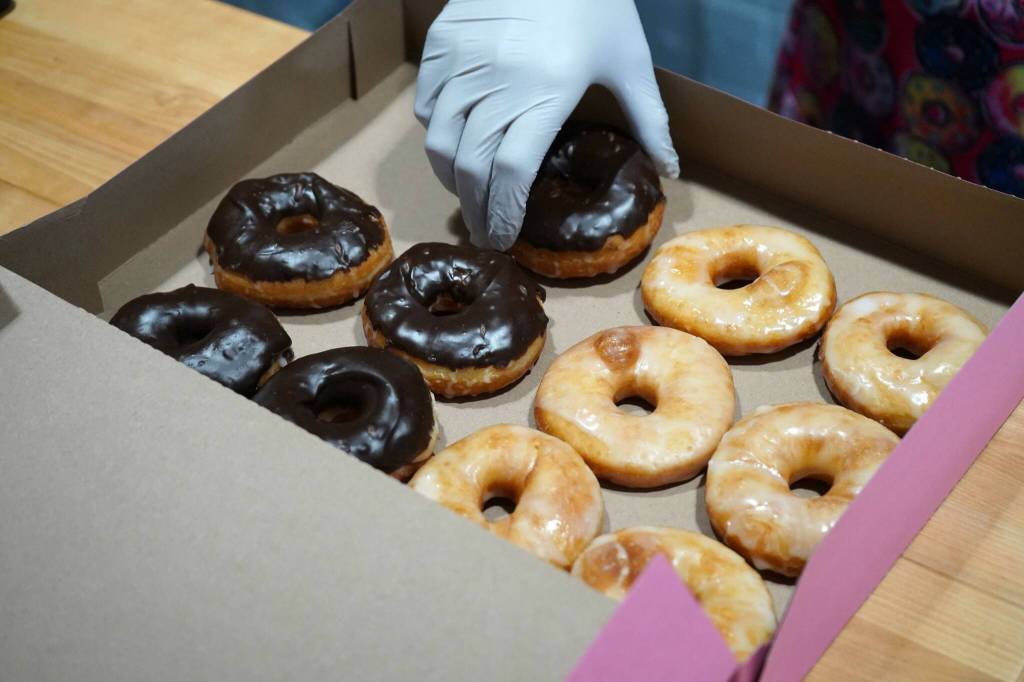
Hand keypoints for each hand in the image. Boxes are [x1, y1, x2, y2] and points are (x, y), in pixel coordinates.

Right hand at [414, 0, 678, 249]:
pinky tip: (456, 144)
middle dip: (475, 209)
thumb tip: (670, 170)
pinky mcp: (441, 42)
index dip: (503, 212)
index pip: (510, 171)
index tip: (504, 238)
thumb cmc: (598, 4)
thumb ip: (649, 121)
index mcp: (547, 90)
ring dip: (451, 177)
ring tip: (469, 194)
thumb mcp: (630, 62)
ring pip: (439, 140)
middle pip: (471, 166)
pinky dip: (436, 133)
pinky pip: (426, 104)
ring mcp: (463, 60)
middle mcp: (499, 79)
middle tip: (485, 230)